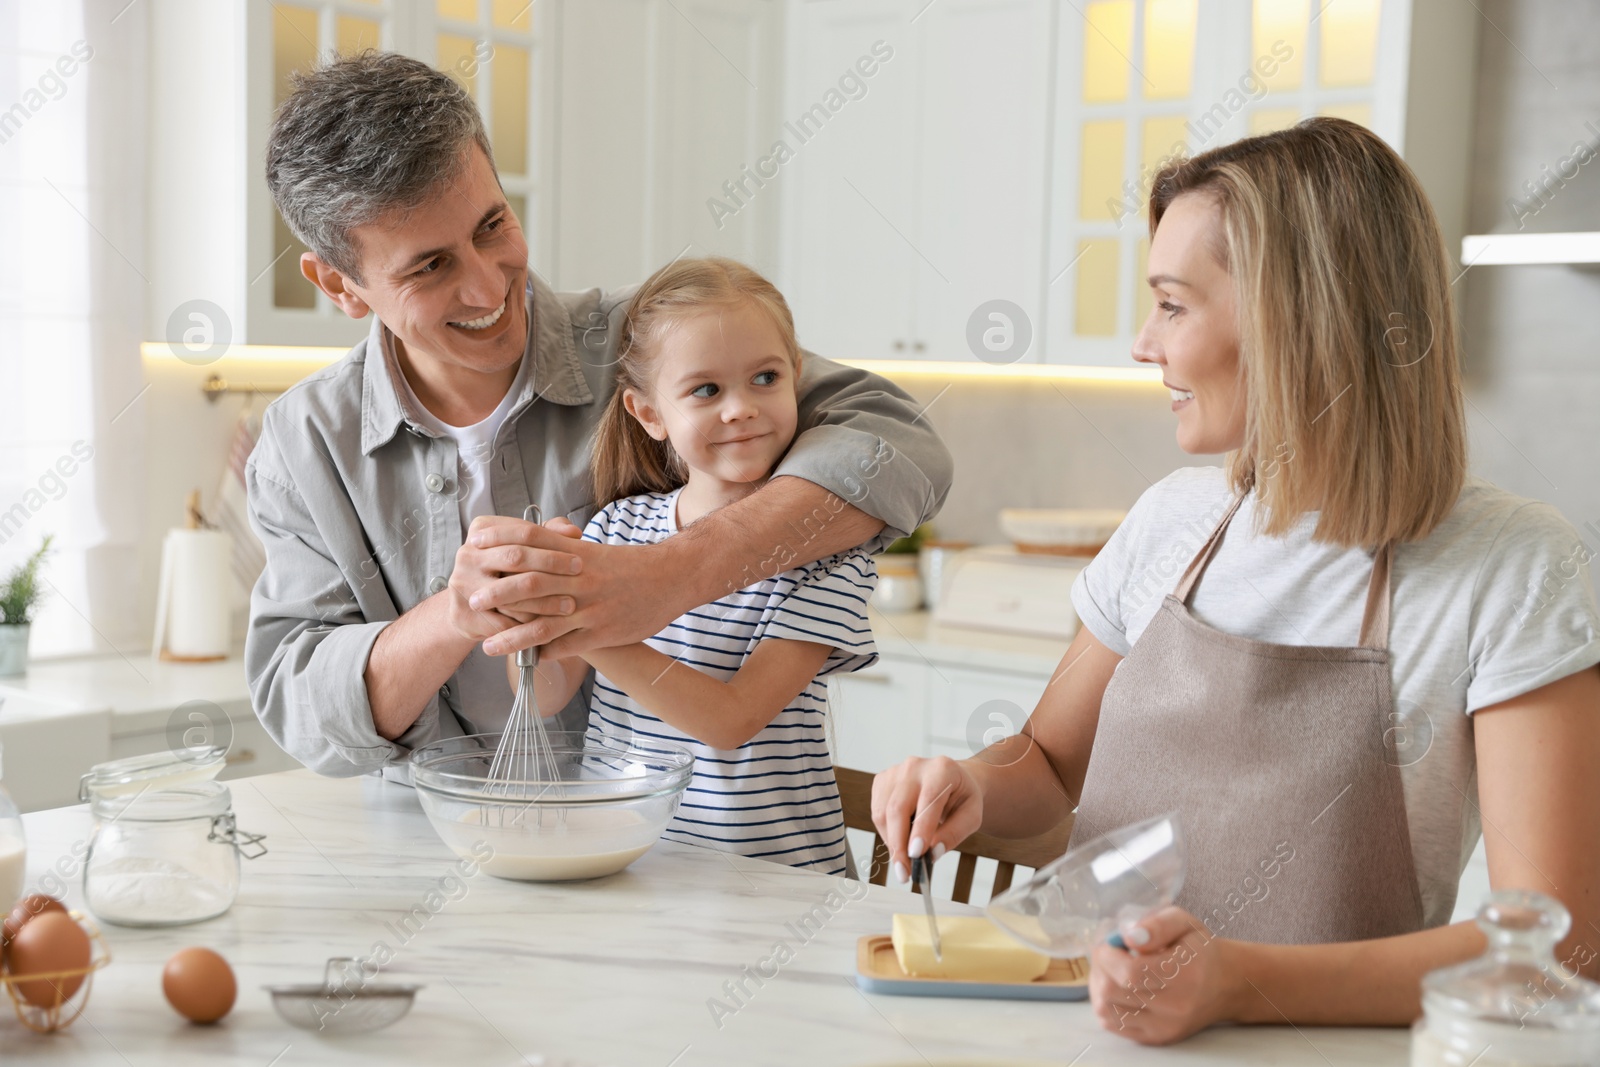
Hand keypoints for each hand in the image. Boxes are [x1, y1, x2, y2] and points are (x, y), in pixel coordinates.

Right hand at [447, 515, 580, 641]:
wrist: (471, 607)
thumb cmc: (506, 572)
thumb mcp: (525, 549)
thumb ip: (550, 535)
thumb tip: (574, 532)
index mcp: (482, 530)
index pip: (522, 532)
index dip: (554, 545)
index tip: (579, 560)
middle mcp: (467, 554)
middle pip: (515, 557)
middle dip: (551, 567)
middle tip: (577, 579)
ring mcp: (461, 584)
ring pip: (510, 593)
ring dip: (544, 602)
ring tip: (568, 606)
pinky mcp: (463, 613)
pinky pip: (502, 621)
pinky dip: (527, 625)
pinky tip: (549, 627)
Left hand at [467, 519, 688, 658]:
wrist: (673, 577)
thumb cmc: (631, 566)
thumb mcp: (595, 551)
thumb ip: (562, 551)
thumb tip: (528, 548)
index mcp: (576, 554)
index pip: (531, 539)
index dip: (500, 540)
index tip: (475, 542)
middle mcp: (580, 578)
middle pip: (530, 583)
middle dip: (498, 594)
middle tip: (473, 602)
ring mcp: (592, 608)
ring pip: (543, 623)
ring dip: (512, 636)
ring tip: (488, 646)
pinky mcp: (604, 632)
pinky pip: (566, 647)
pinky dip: (544, 654)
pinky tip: (527, 660)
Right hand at [869, 756, 983, 885]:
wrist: (952, 780)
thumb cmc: (961, 798)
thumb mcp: (971, 816)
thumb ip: (954, 833)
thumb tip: (933, 853)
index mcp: (942, 770)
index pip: (928, 801)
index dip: (920, 829)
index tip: (916, 854)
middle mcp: (914, 766)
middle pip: (897, 807)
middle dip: (899, 844)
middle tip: (904, 872)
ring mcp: (894, 772)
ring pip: (882, 812)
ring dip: (891, 842)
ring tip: (904, 862)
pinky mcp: (881, 780)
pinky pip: (877, 812)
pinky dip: (886, 833)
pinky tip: (900, 842)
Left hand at [1089, 906, 1237, 1044]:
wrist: (1222, 986)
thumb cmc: (1198, 950)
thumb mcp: (1183, 923)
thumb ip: (1157, 925)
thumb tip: (1129, 937)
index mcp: (1185, 975)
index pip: (1130, 972)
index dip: (1109, 955)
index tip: (1111, 942)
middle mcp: (1176, 1007)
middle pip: (1112, 991)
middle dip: (1100, 967)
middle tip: (1108, 953)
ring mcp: (1164, 1027)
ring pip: (1106, 1010)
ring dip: (1099, 985)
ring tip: (1111, 969)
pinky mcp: (1155, 1038)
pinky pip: (1112, 1024)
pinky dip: (1105, 1004)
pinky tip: (1116, 987)